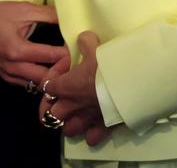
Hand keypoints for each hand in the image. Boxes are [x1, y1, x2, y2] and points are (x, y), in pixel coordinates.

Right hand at [0, 1, 68, 85]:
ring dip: (51, 78)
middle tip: (76, 62)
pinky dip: (39, 80)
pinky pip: (26, 84)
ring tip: (66, 67)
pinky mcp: (5, 77)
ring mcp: (7, 75)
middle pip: (44, 78)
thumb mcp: (24, 9)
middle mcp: (12, 67)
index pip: (49, 57)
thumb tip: (70, 15)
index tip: (80, 49)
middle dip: (61, 72)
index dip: (67, 54)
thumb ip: (48, 14)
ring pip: (35, 85)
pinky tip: (50, 71)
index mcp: (17, 50)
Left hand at [38, 31, 112, 145]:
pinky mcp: (101, 126)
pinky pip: (91, 138)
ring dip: (71, 122)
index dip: (53, 77)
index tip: (65, 69)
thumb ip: (85, 42)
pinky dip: (91, 134)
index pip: (47, 86)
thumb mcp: (96, 47)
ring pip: (68, 129)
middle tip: (64, 97)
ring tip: (78, 113)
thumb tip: (82, 38)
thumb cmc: (108, 64)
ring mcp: (86, 118)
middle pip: (52, 113)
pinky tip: (95, 125)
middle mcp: (72, 105)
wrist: (129, 83)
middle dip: (55, 107)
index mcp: (67, 85)